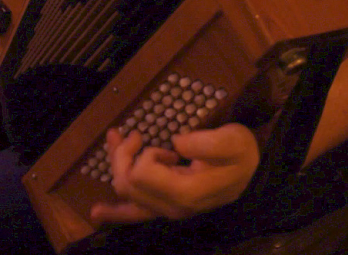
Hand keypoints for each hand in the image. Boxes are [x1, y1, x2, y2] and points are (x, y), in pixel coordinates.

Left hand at [90, 123, 259, 224]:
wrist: (251, 173)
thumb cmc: (241, 155)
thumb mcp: (231, 140)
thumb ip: (206, 142)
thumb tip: (178, 143)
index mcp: (185, 192)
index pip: (142, 174)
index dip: (145, 154)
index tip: (165, 145)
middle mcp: (171, 207)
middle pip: (126, 184)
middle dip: (122, 155)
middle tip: (134, 134)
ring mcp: (167, 211)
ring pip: (125, 194)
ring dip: (115, 165)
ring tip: (114, 139)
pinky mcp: (165, 208)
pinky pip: (134, 214)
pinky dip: (114, 211)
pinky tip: (97, 213)